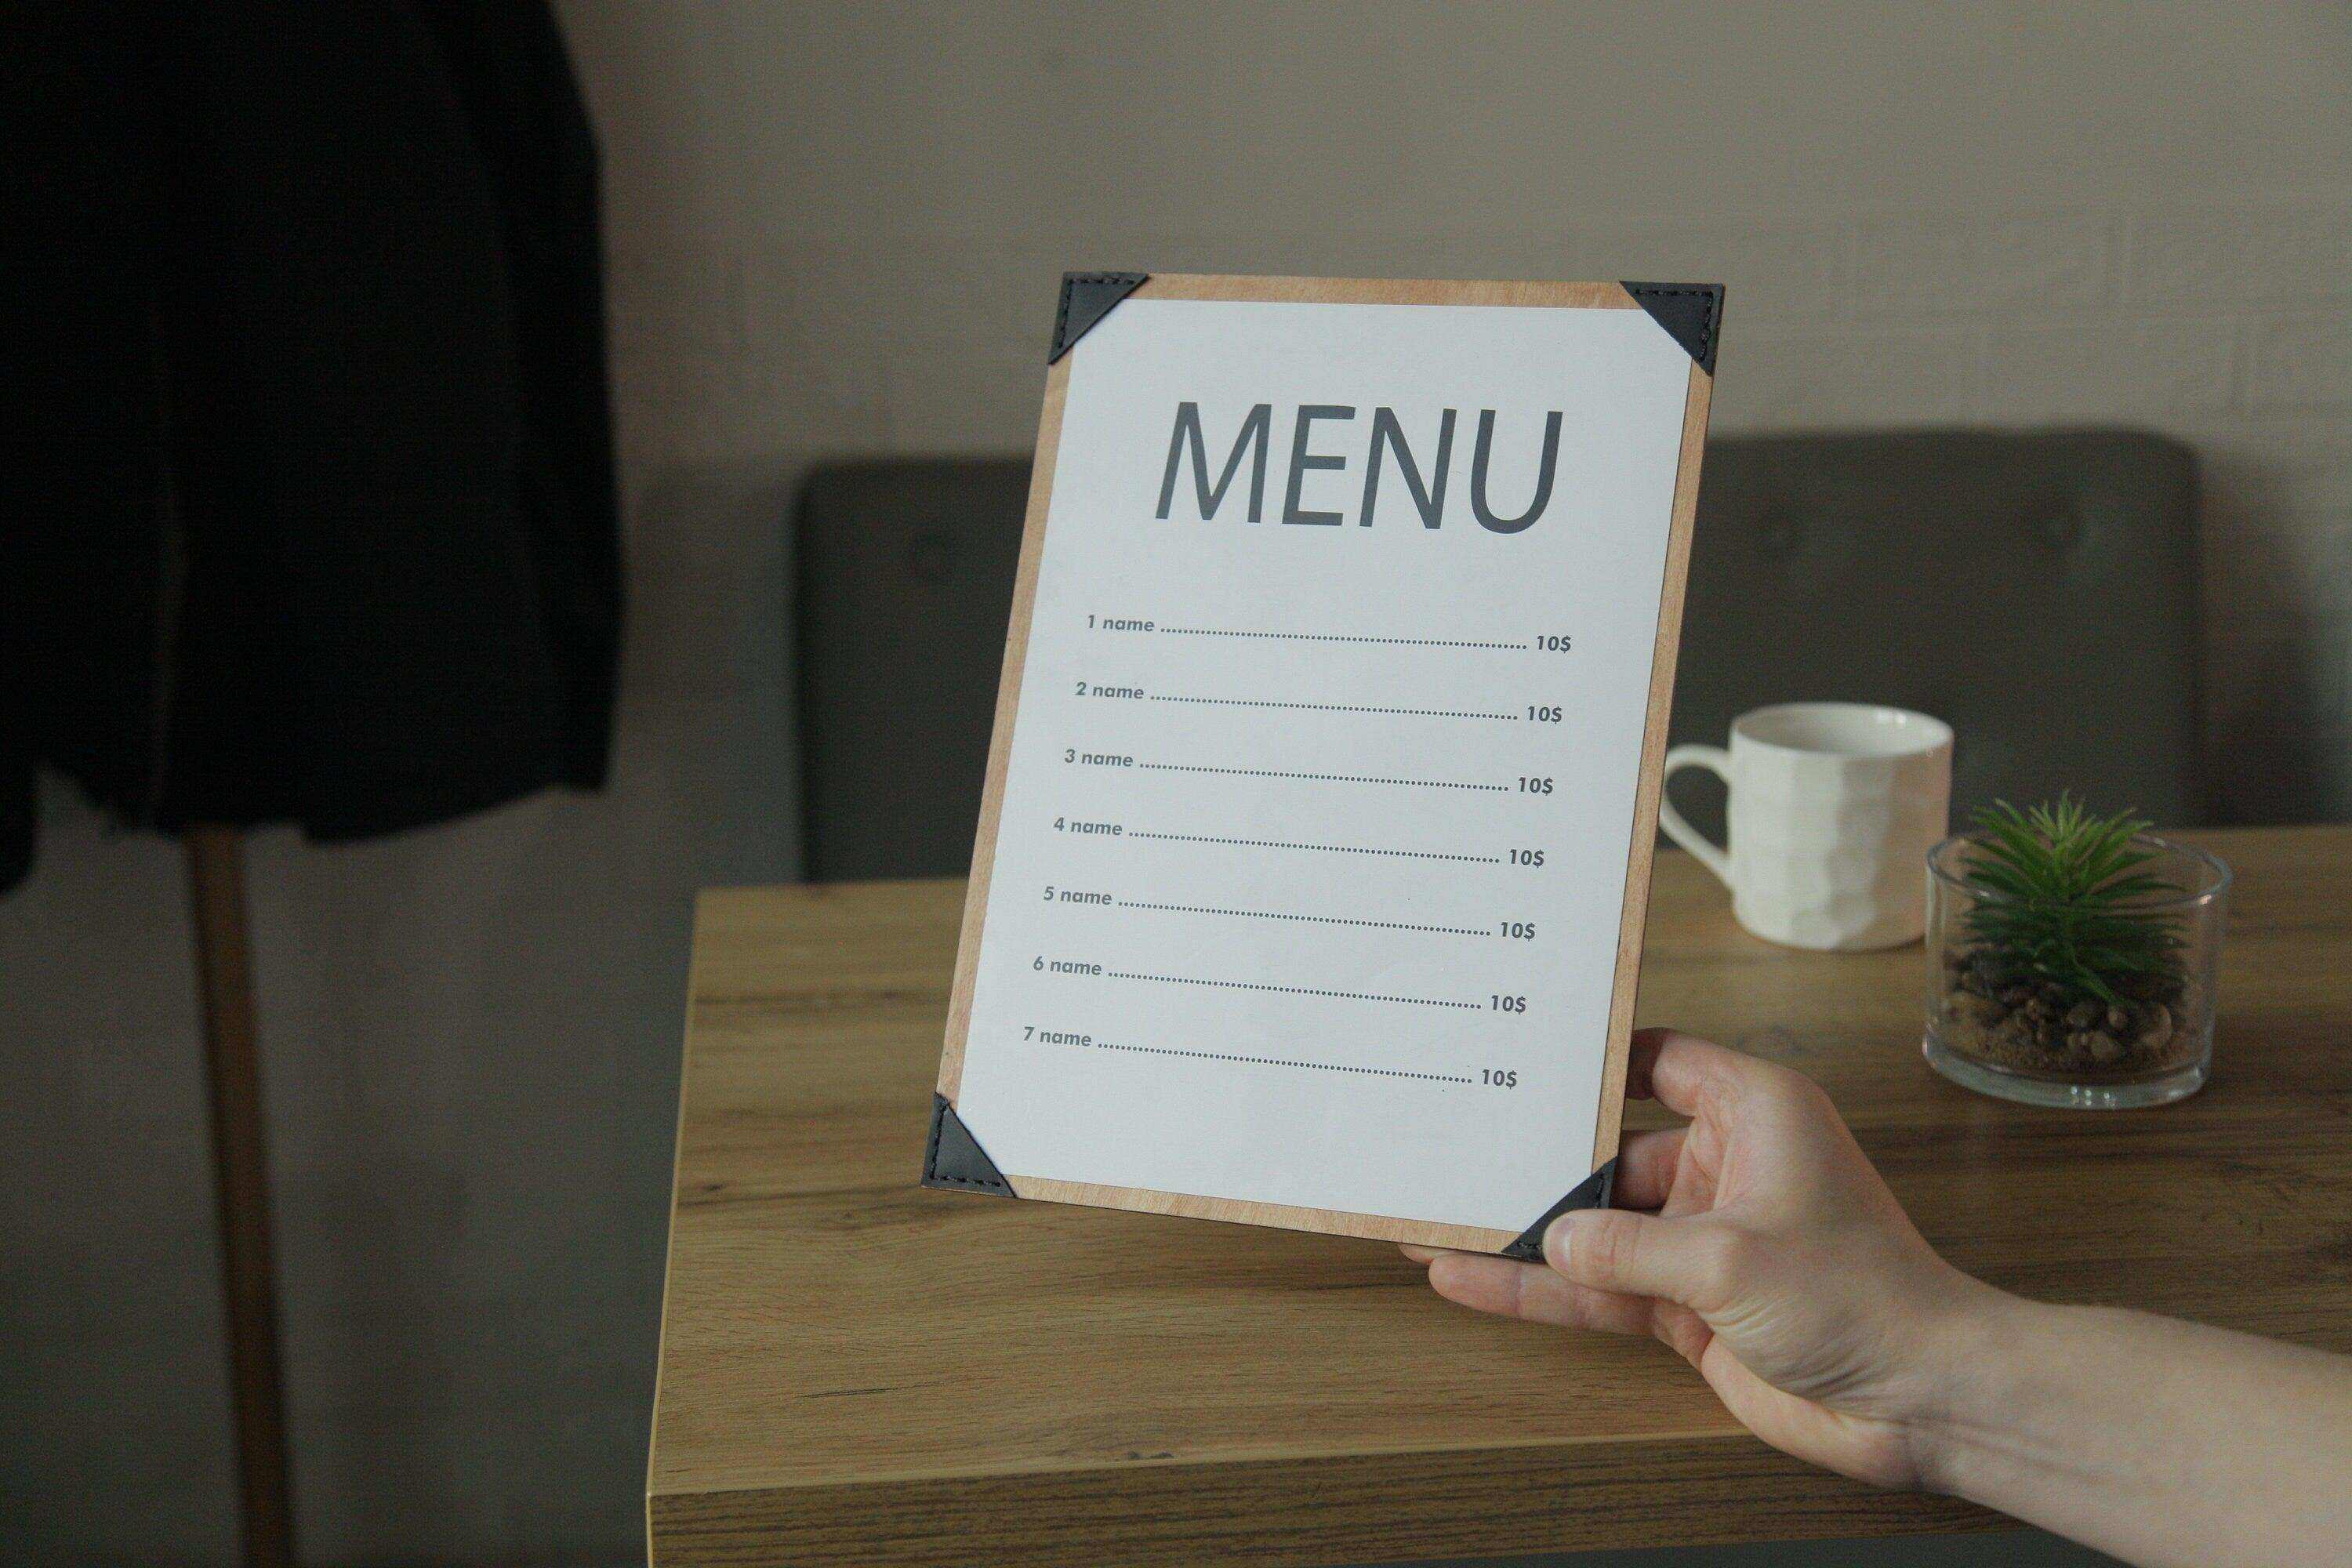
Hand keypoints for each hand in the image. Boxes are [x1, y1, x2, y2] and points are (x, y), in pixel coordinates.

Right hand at [1404, 1028, 2001, 1487]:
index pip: (1659, 1058)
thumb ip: (1626, 1247)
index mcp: (1755, 1112)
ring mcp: (1702, 1239)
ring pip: (1594, 1227)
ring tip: (1436, 1221)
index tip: (1520, 1049)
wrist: (1922, 1403)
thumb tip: (1554, 1237)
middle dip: (1537, 1156)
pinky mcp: (1688, 1304)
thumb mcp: (1730, 1260)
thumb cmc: (1864, 1300)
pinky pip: (1599, 1287)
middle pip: (1609, 1149)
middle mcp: (1724, 1165)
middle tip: (1454, 1146)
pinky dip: (1540, 1288)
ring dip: (1524, 1231)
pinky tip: (1474, 1280)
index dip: (1593, 1052)